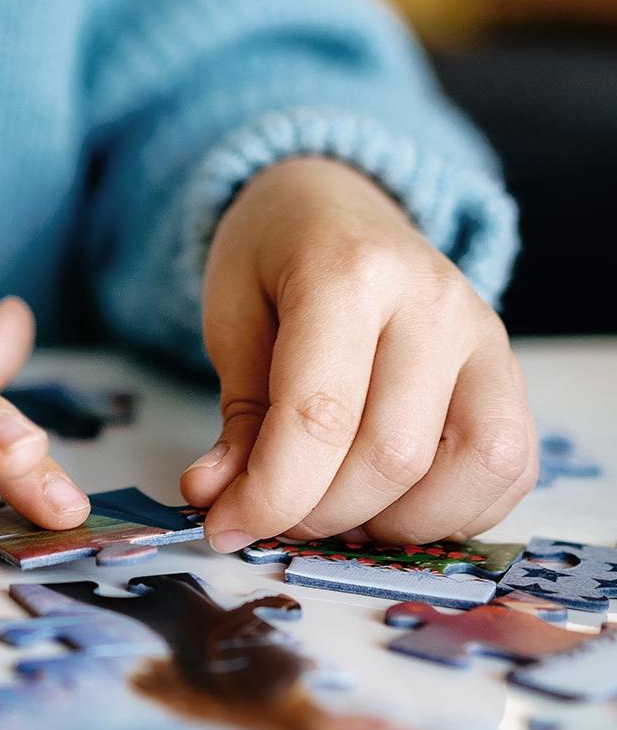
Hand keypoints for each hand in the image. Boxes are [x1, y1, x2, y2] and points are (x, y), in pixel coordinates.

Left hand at [184, 157, 535, 551]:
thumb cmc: (274, 258)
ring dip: (394, 522)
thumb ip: (238, 414)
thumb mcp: (231, 316)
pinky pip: (509, 469)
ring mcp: (486, 337)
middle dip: (321, 513)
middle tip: (273, 516)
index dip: (273, 492)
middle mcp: (433, 303)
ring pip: (471, 470)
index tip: (228, 526)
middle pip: (392, 455)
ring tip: (334, 510)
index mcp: (348, 273)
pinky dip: (452, 511)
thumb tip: (218, 498)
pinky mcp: (510, 373)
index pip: (321, 415)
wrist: (336, 202)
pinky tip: (390, 501)